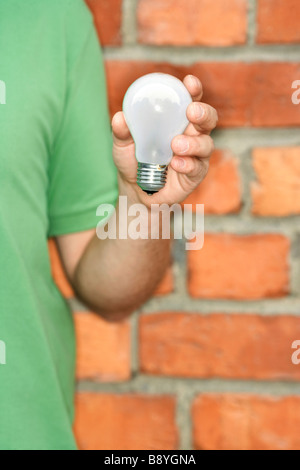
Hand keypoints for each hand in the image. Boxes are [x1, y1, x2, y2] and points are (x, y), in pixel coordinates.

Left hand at [112, 75, 217, 205]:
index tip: (189, 82)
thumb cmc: (132, 162)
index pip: (189, 100)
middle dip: (203, 112)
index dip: (193, 90)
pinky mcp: (195, 174)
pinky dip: (188, 164)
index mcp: (176, 120)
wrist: (135, 191)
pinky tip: (176, 163)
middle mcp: (191, 134)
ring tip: (176, 144)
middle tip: (191, 112)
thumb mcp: (122, 145)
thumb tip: (119, 117)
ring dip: (194, 142)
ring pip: (206, 143)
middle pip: (207, 119)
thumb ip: (121, 132)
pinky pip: (197, 167)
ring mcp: (196, 155)